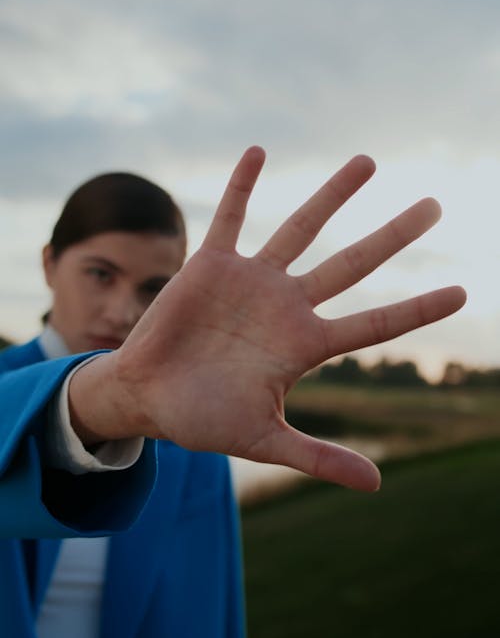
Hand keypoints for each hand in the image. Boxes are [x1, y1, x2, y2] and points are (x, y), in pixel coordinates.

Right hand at [70, 147, 465, 490]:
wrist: (148, 396)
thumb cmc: (204, 419)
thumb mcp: (264, 439)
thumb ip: (318, 456)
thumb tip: (378, 484)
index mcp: (305, 345)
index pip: (374, 325)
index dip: (418, 308)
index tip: (463, 291)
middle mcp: (287, 305)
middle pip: (352, 263)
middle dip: (393, 235)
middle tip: (435, 205)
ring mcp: (252, 281)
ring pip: (301, 228)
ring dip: (332, 196)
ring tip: (368, 162)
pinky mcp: (211, 265)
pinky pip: (231, 217)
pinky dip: (242, 186)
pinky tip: (259, 153)